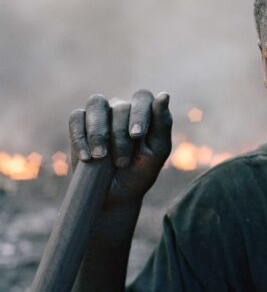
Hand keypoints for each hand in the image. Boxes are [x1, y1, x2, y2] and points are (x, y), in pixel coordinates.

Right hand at [68, 90, 171, 210]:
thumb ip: (163, 123)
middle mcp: (121, 108)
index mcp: (144, 112)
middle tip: (122, 161)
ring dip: (99, 131)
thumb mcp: (157, 151)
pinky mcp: (79, 125)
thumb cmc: (140, 171)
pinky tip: (87, 157)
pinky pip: (76, 117)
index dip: (139, 114)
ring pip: (96, 103)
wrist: (115, 196)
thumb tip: (164, 95)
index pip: (142, 97)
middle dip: (121, 135)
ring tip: (101, 156)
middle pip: (120, 106)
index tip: (137, 136)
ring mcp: (99, 114)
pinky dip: (81, 137)